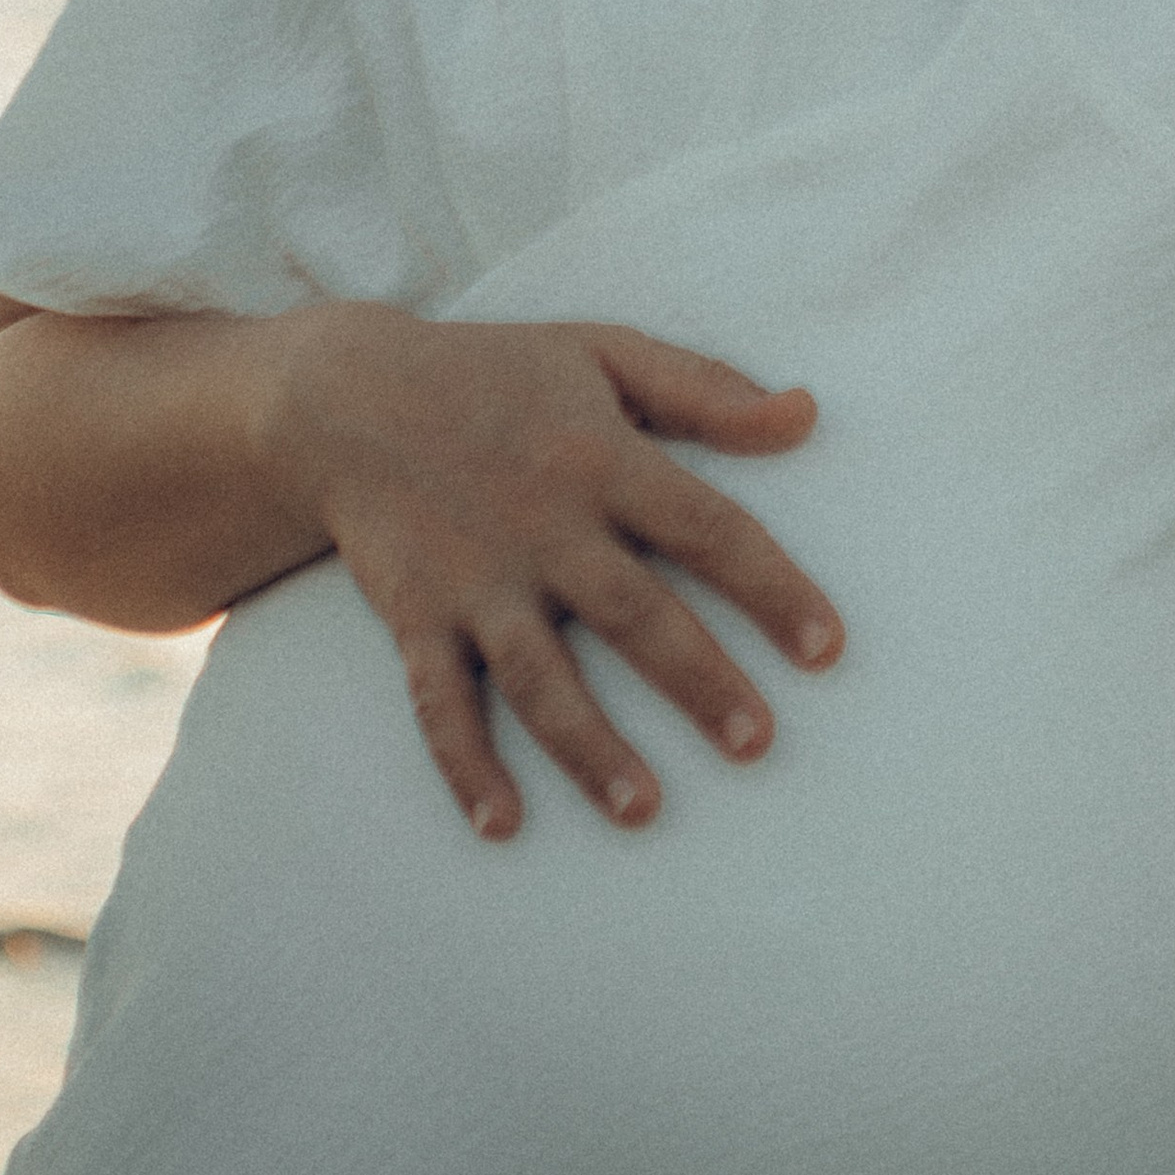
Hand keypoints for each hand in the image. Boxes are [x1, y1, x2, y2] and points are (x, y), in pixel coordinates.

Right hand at [259, 307, 841, 840]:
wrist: (347, 395)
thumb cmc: (497, 373)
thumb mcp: (605, 351)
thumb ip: (706, 388)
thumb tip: (806, 414)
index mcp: (602, 457)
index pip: (706, 528)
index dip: (771, 587)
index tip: (827, 648)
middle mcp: (543, 524)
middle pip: (632, 614)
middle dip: (697, 681)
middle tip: (757, 743)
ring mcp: (475, 578)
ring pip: (540, 675)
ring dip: (590, 745)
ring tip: (644, 810)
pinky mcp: (414, 615)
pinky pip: (440, 701)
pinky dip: (466, 764)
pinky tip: (504, 823)